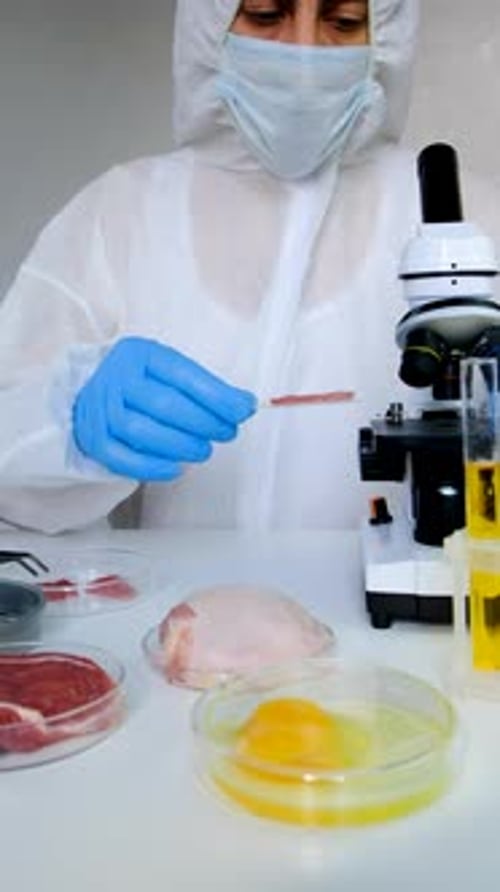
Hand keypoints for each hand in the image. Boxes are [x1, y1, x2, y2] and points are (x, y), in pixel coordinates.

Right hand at [72, 337, 255, 480]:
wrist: (92, 391)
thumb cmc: (141, 383)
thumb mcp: (171, 372)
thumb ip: (207, 387)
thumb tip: (244, 405)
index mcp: (139, 354)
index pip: (183, 375)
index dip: (216, 396)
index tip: (242, 410)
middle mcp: (116, 377)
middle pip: (164, 404)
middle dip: (203, 422)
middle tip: (226, 432)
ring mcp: (100, 408)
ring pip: (141, 431)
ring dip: (180, 446)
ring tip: (203, 450)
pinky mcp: (93, 437)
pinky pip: (121, 457)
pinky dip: (151, 467)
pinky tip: (175, 468)